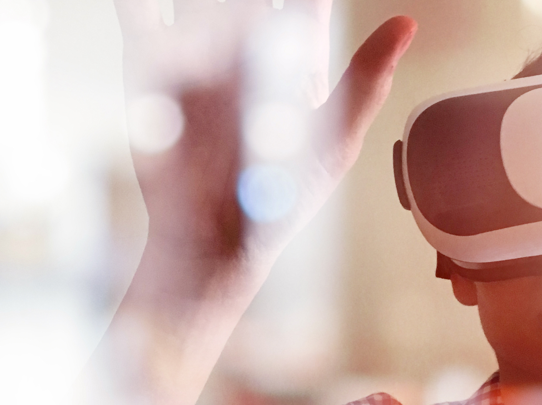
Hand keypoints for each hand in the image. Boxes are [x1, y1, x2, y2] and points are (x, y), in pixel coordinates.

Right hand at [114, 0, 416, 279]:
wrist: (212, 243)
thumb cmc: (280, 203)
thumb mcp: (332, 143)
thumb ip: (365, 80)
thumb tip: (405, 24)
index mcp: (291, 54)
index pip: (304, 0)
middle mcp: (244, 45)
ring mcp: (195, 54)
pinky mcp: (150, 68)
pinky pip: (138, 17)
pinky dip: (136, 2)